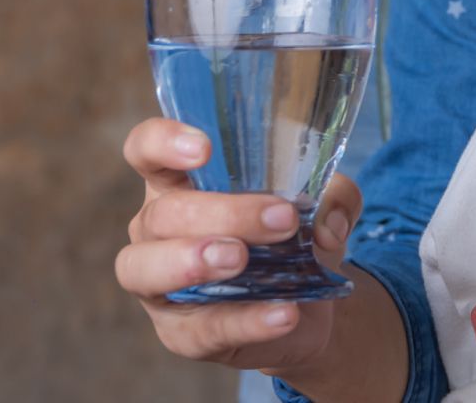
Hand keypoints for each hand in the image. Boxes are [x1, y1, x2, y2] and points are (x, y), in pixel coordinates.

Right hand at [117, 116, 361, 374]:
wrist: (303, 307)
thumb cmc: (287, 237)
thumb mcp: (319, 205)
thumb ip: (331, 198)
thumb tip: (327, 225)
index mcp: (179, 184)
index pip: (146, 150)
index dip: (162, 143)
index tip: (203, 148)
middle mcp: (155, 230)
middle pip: (163, 213)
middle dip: (222, 213)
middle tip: (281, 219)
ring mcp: (158, 285)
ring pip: (144, 268)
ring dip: (192, 261)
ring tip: (239, 259)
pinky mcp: (180, 333)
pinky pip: (202, 329)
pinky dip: (246, 321)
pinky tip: (283, 313)